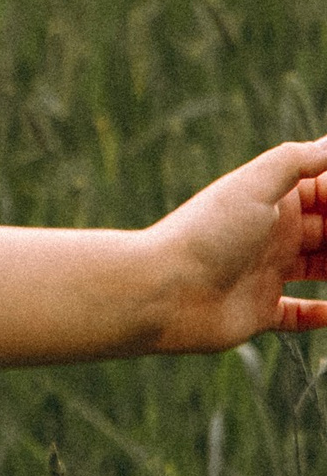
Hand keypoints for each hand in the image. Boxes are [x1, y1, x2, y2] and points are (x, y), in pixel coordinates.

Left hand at [149, 140, 326, 350]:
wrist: (164, 289)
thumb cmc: (208, 232)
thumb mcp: (254, 185)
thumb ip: (295, 161)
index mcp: (273, 200)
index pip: (324, 189)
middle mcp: (272, 234)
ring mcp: (266, 272)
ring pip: (321, 269)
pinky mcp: (260, 311)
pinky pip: (298, 314)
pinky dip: (320, 314)